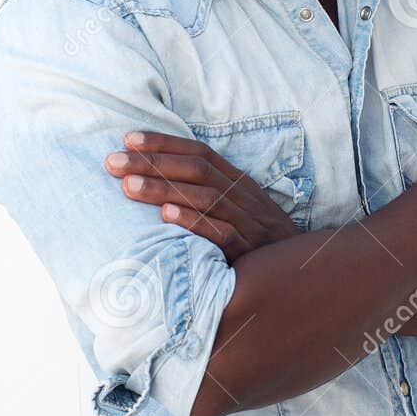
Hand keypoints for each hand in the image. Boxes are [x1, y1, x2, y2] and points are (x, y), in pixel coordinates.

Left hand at [104, 130, 297, 260]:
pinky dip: (194, 222)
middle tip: (112, 162)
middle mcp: (243, 197)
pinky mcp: (250, 251)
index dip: (164, 143)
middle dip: (152, 163)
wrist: (304, 276)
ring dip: (164, 189)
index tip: (127, 139)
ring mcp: (248, 222)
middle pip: (195, 170)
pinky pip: (222, 233)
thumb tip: (158, 182)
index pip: (198, 152)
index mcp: (238, 182)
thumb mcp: (237, 212)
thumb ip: (206, 196)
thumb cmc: (259, 244)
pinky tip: (166, 216)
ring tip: (128, 187)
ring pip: (205, 197)